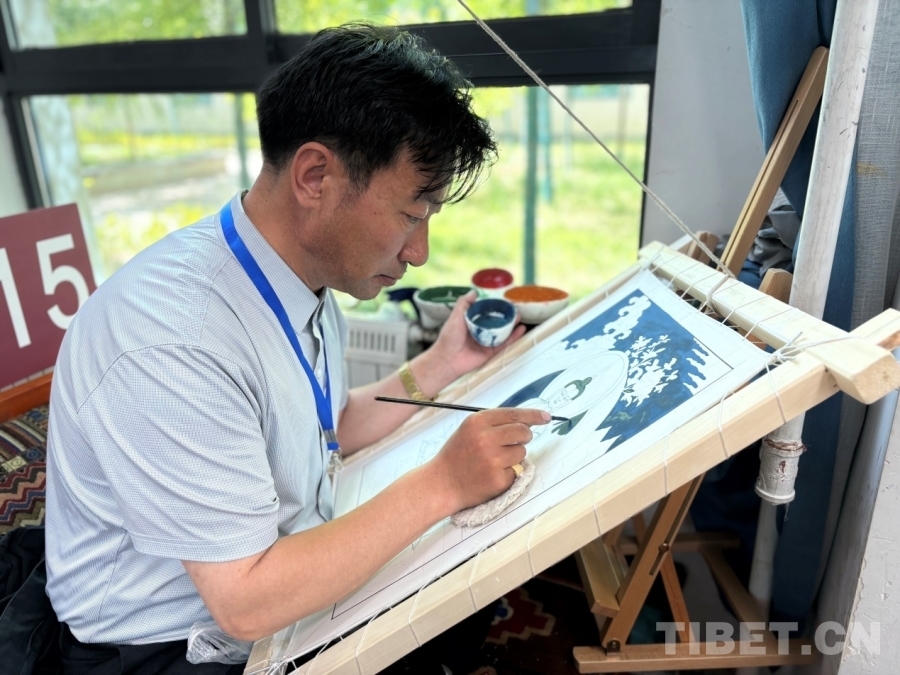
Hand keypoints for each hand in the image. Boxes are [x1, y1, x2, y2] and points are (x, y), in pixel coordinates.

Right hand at [424, 407, 549, 514]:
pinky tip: (491, 475)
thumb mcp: (469, 430)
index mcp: (476, 422)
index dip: (533, 415)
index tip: (546, 416)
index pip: (514, 414)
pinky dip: (508, 473)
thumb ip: (494, 423)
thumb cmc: (457, 455)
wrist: (441, 483)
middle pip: (523, 432)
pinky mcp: (498, 479)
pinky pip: (516, 471)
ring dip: (515, 456)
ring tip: (494, 461)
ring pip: (522, 452)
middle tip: (515, 442)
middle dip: (524, 437)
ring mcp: (492, 460)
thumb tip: (527, 420)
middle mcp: (485, 439)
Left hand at [427, 291, 526, 380]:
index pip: (484, 312)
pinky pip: (504, 344)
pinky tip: (521, 330)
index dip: (493, 307)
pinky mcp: (490, 352)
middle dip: (504, 316)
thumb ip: (464, 304)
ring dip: (511, 325)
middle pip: (495, 322)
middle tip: (513, 309)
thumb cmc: (449, 338)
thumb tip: (474, 292)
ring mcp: (486, 342)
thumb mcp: (455, 317)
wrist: (448, 359)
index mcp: (470, 322)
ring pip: (502, 333)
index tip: (502, 301)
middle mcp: (479, 331)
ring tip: (519, 317)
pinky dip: (513, 337)